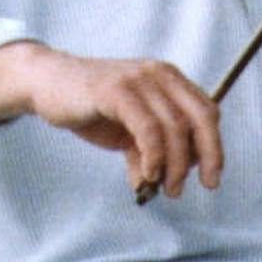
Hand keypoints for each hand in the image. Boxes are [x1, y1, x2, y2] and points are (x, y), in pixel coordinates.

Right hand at [17, 46, 224, 198]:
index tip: (210, 178)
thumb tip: (161, 184)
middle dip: (205, 157)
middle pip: (200, 118)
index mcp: (169, 79)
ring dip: (175, 165)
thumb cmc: (91, 107)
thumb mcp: (126, 132)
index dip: (214, 147)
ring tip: (164, 187)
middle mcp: (159, 74)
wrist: (47, 83)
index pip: (207, 112)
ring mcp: (138, 80)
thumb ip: (146, 152)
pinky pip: (147, 127)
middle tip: (198, 186)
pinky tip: (147, 173)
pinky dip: (153, 155)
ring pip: (174, 127)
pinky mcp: (115, 90)